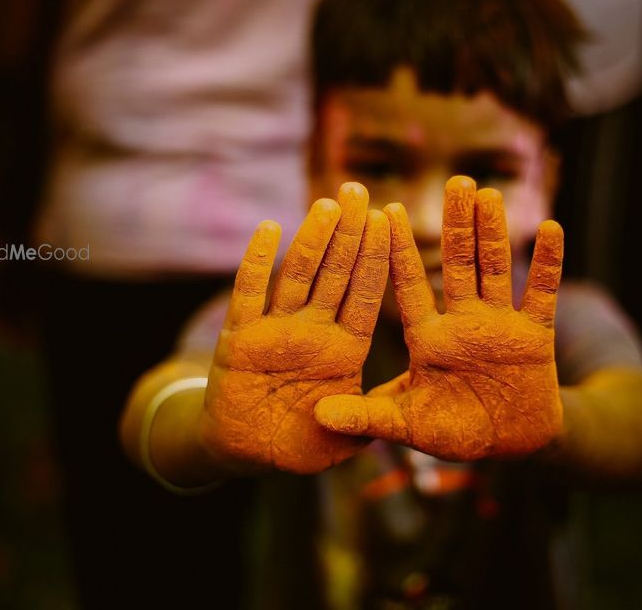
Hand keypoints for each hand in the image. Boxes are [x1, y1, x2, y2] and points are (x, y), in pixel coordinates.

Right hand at [199, 183, 389, 473]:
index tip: (388, 221)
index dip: (375, 260)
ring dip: (312, 241)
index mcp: (344, 350)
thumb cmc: (299, 443)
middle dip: (348, 234)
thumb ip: (367, 424)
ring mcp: (276, 331)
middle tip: (359, 191)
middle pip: (334, 274)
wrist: (244, 450)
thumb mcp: (341, 441)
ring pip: (297, 276)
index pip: (364, 296)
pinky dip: (256, 263)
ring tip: (327, 204)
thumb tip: (401, 412)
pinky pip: (248, 295)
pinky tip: (269, 230)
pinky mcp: (240, 338)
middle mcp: (313, 332)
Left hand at [315, 176, 563, 460]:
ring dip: (493, 233)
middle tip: (454, 182)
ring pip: (495, 269)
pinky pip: (543, 294)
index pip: (410, 287)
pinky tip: (551, 227)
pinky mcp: (535, 336)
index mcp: (428, 339)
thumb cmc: (455, 432)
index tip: (387, 211)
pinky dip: (548, 263)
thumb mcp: (408, 425)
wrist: (510, 446)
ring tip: (487, 194)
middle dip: (456, 226)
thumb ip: (368, 418)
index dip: (399, 251)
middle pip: (458, 265)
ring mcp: (500, 325)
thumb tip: (318, 416)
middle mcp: (462, 322)